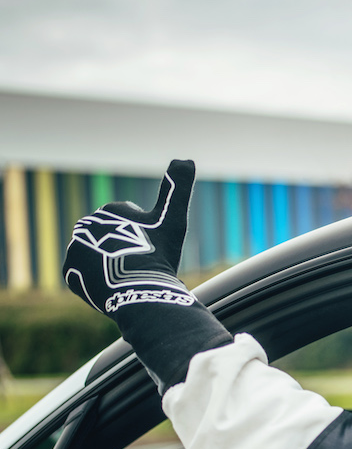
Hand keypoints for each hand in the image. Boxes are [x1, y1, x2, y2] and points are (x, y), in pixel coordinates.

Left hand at [63, 159, 196, 316]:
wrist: (138, 290)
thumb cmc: (158, 254)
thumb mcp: (174, 218)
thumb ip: (179, 187)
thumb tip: (186, 158)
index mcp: (111, 210)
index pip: (132, 226)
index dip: (147, 239)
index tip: (154, 251)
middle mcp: (88, 224)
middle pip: (113, 241)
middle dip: (126, 251)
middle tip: (142, 267)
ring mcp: (76, 248)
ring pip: (99, 257)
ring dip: (111, 265)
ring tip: (127, 278)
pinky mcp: (69, 272)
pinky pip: (85, 275)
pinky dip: (97, 280)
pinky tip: (112, 285)